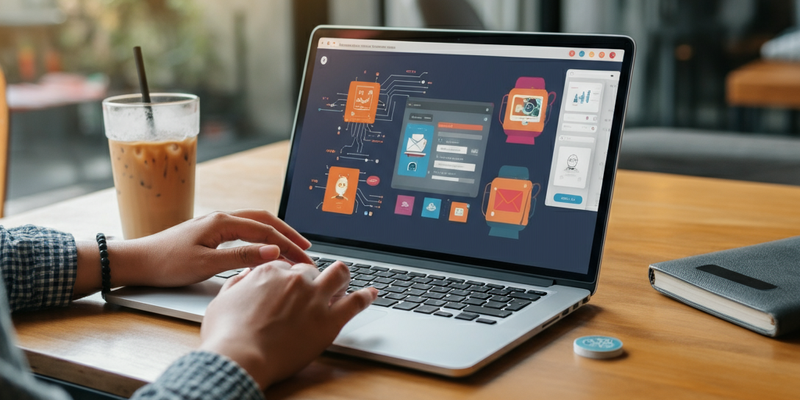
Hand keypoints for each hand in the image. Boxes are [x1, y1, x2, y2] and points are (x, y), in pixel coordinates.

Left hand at [74, 210, 314, 295]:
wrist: (137, 262)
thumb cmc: (167, 264)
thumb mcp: (206, 264)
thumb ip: (241, 257)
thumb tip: (272, 250)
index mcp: (222, 222)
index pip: (265, 231)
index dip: (288, 245)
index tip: (303, 260)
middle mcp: (221, 218)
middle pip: (264, 220)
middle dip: (288, 233)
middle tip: (307, 249)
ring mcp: (215, 224)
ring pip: (255, 222)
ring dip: (276, 232)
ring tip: (293, 245)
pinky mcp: (210, 233)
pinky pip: (244, 229)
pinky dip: (262, 236)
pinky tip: (265, 247)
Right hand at [199, 260, 376, 389]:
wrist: (240, 358)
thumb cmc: (227, 335)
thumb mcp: (223, 300)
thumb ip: (239, 283)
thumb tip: (248, 275)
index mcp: (270, 271)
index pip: (288, 264)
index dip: (290, 276)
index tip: (292, 284)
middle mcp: (296, 279)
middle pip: (313, 271)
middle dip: (314, 280)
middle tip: (313, 293)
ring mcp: (315, 298)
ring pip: (340, 274)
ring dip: (341, 277)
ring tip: (343, 284)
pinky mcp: (330, 320)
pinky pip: (357, 301)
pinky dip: (367, 296)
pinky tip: (372, 294)